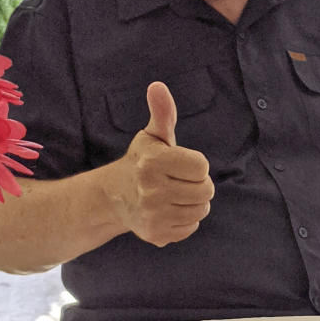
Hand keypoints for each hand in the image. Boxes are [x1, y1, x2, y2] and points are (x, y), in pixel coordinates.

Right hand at [109, 81, 213, 246]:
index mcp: (153, 163)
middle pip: (206, 191)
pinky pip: (191, 227)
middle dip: (197, 184)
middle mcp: (151, 190)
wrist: (113, 197)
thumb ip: (162, 113)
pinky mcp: (156, 234)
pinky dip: (185, 220)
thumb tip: (158, 86)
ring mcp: (153, 215)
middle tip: (178, 181)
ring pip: (201, 210)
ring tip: (175, 195)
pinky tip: (168, 211)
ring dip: (193, 203)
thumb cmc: (141, 162)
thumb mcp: (152, 137)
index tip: (179, 164)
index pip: (202, 167)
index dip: (195, 165)